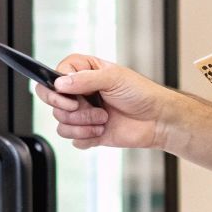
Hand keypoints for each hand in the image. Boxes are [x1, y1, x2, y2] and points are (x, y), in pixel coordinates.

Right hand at [33, 54, 167, 150]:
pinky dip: (86, 137)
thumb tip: (60, 84)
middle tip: (90, 108)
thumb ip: (85, 79)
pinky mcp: (87, 132)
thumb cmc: (142, 93)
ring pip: (61, 123)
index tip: (70, 98)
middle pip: (53, 102)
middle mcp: (80, 92)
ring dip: (83, 124)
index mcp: (84, 72)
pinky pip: (72, 139)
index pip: (53, 76)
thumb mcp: (115, 78)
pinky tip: (103, 131)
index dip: (55, 89)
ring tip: (104, 119)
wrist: (158, 120)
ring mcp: (83, 113)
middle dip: (73, 111)